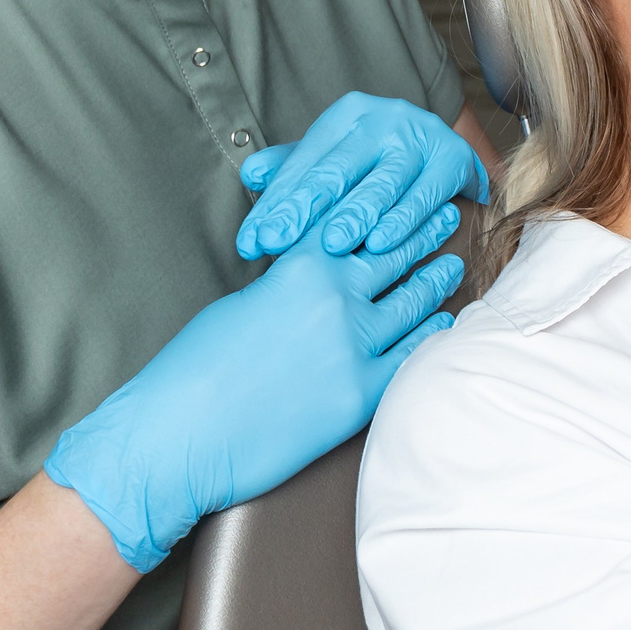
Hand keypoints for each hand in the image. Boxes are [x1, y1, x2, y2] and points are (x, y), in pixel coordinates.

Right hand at [45, 198, 463, 570]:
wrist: (179, 435)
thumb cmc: (193, 369)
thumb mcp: (241, 302)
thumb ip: (285, 283)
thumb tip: (308, 279)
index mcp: (299, 267)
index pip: (355, 226)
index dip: (384, 209)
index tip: (406, 193)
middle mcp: (334, 298)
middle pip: (392, 256)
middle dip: (420, 234)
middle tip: (445, 217)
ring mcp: (352, 346)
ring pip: (411, 302)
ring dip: (434, 281)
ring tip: (450, 266)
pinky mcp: (359, 394)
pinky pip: (409, 356)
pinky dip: (430, 335)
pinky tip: (442, 324)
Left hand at [235, 92, 488, 259]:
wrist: (450, 152)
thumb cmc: (380, 162)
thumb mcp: (336, 160)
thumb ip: (294, 169)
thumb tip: (251, 174)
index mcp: (348, 114)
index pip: (304, 164)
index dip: (275, 205)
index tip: (250, 242)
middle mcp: (384, 118)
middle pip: (337, 169)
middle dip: (303, 210)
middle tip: (274, 242)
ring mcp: (421, 136)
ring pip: (382, 183)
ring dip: (355, 217)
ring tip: (330, 245)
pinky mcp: (452, 159)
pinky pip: (423, 197)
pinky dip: (401, 222)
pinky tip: (380, 244)